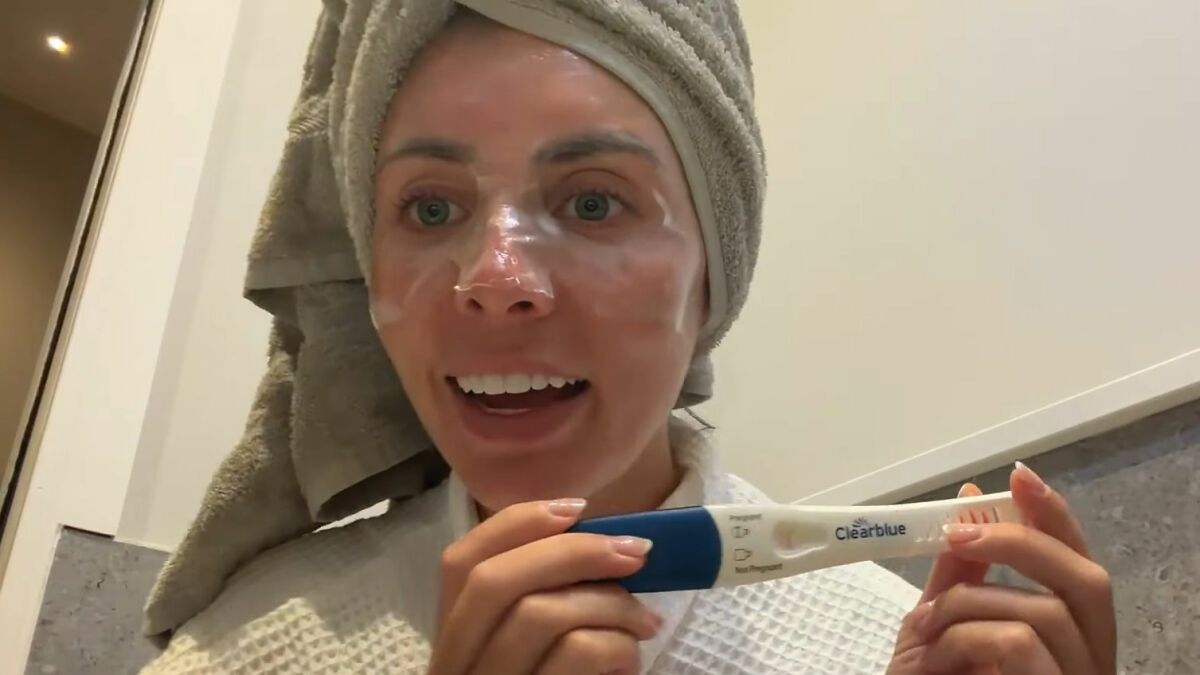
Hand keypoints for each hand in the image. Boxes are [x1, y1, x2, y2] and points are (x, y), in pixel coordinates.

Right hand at [427, 498, 661, 674]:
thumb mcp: (536, 656)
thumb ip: (549, 605)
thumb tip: (607, 546)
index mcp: (455, 643)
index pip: (459, 563)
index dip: (516, 525)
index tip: (576, 509)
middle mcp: (456, 669)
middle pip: (495, 581)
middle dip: (573, 552)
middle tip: (635, 552)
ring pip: (537, 615)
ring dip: (608, 603)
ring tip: (645, 620)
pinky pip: (573, 658)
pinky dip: (613, 644)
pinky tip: (632, 658)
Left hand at [888, 464, 1116, 673]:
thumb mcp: (936, 627)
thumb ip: (958, 574)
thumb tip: (970, 502)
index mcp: (1066, 639)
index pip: (1081, 567)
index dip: (1058, 519)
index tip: (1019, 477)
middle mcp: (1087, 663)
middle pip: (1089, 582)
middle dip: (1022, 544)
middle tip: (960, 533)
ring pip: (1046, 613)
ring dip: (970, 603)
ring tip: (923, 627)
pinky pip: (1020, 646)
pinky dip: (967, 637)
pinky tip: (933, 657)